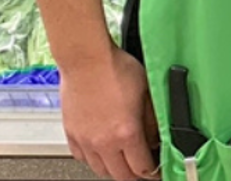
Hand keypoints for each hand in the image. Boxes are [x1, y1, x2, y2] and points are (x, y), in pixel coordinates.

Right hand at [61, 48, 159, 179]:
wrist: (86, 60)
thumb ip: (153, 120)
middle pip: (120, 175)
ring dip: (114, 170)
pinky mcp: (72, 134)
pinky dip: (93, 160)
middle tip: (142, 170)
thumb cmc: (115, 69)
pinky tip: (101, 153)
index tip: (157, 171)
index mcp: (126, 133)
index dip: (153, 173)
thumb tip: (158, 136)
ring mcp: (86, 140)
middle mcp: (104, 142)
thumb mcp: (147, 91)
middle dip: (134, 176)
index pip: (142, 168)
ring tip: (124, 163)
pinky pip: (82, 158)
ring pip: (100, 170)